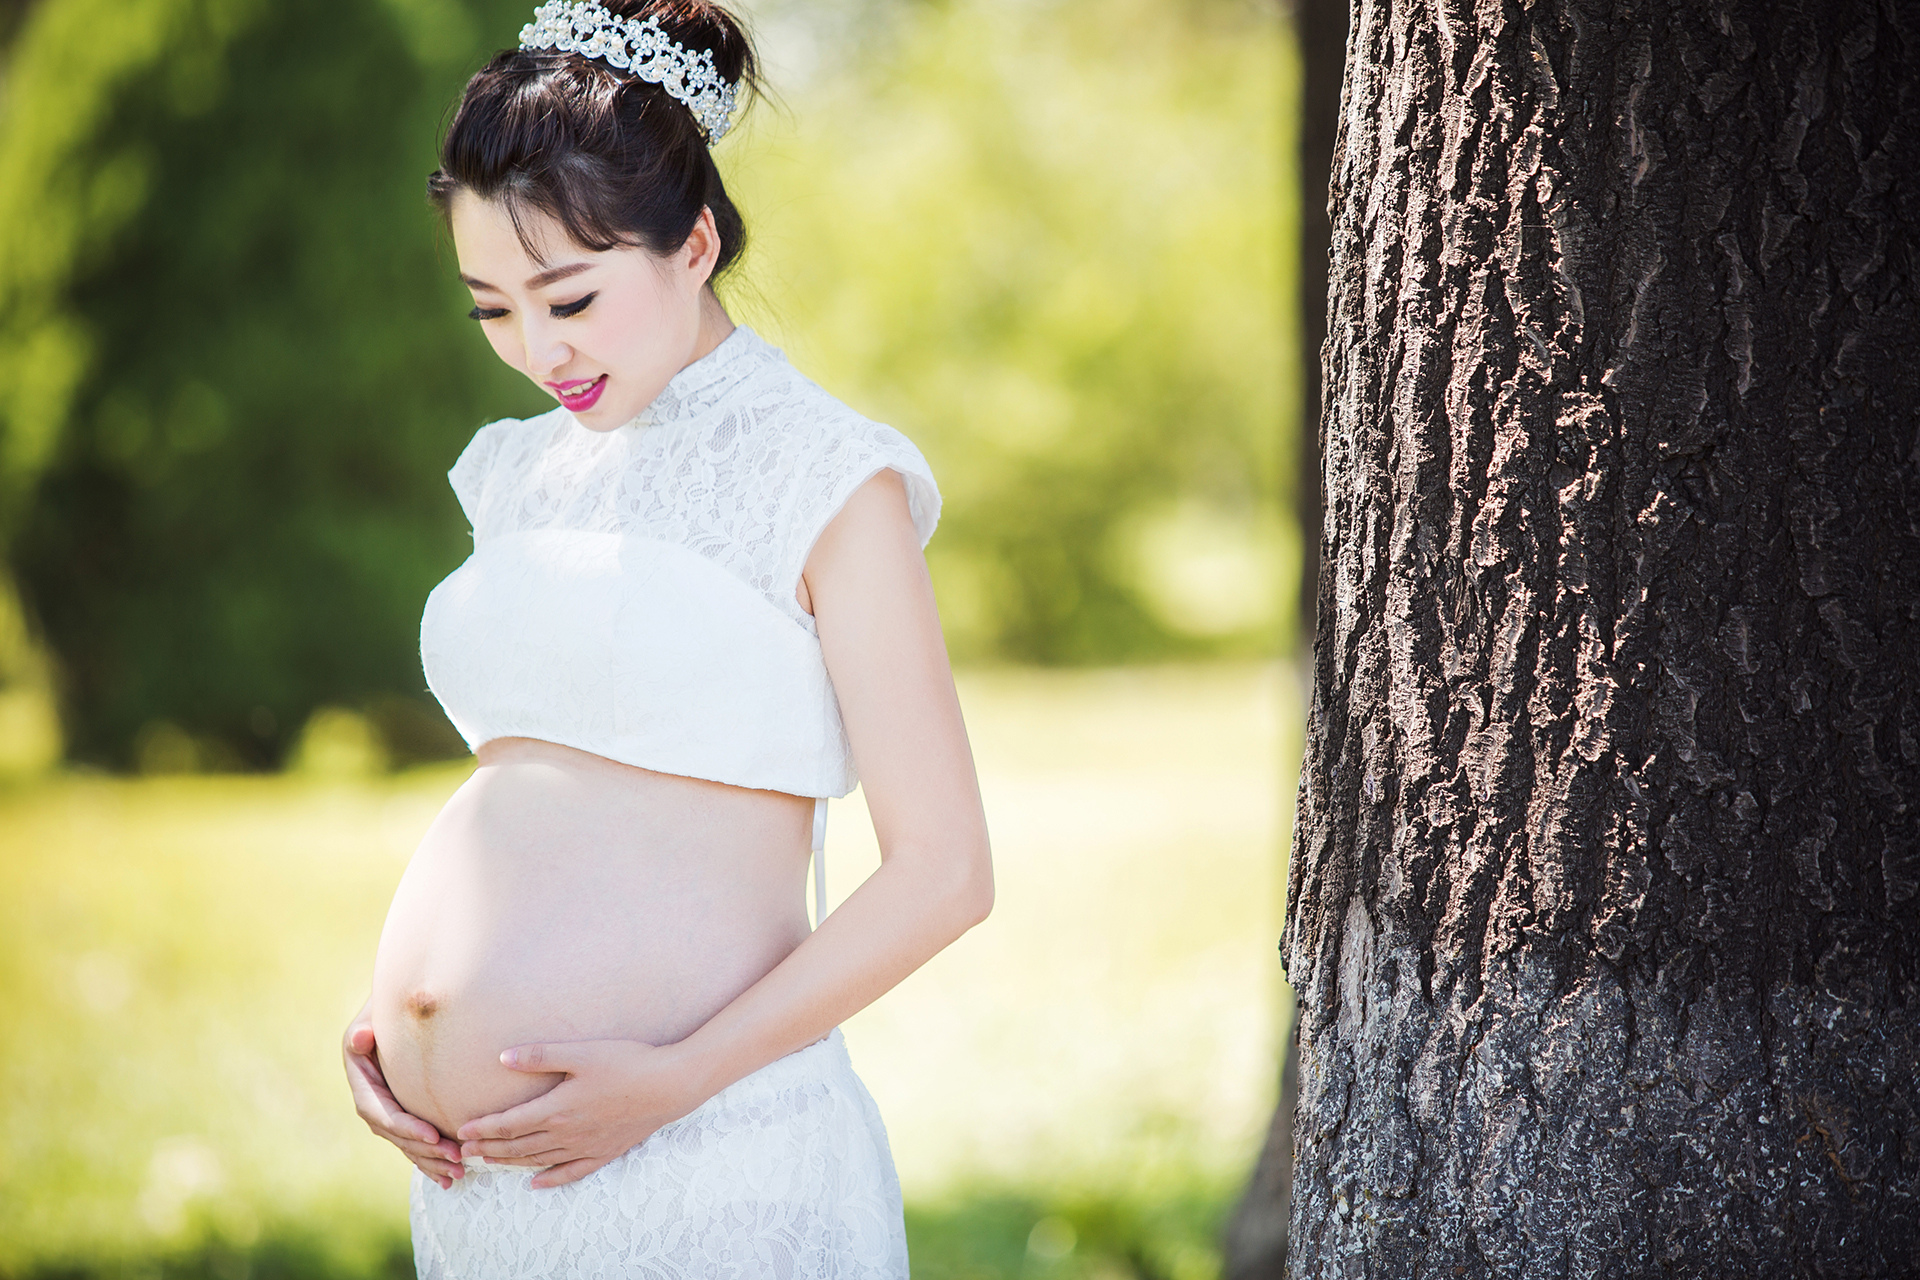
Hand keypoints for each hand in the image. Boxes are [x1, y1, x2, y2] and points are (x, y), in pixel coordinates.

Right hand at [342, 1000, 465, 1189]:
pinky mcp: (403, 1112)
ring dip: (431, 1160)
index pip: (380, 1112)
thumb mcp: (376, 1010)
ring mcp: (387, 1107)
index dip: (404, 1127)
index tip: (433, 1135)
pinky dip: (431, 1159)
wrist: (401, 1004)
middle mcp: (371, 1097)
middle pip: (396, 1134)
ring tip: (459, 1174)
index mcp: (361, 1078)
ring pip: (406, 1143)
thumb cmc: (391, 1004)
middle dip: (424, 1150)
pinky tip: (451, 1177)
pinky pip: (415, 1141)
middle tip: (457, 1159)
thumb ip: (368, 1026)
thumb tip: (361, 1038)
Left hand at [456, 1039, 703, 1188]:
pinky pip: (571, 1172)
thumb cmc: (626, 1062)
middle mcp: (567, 1133)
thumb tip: (503, 1058)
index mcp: (557, 1108)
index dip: (484, 1129)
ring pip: (539, 1160)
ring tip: (491, 1163)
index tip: (462, 1133)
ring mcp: (586, 1146)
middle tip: (465, 1153)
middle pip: (519, 1146)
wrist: (669, 1085)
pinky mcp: (605, 1152)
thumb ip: (541, 1056)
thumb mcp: (581, 1052)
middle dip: (490, 1149)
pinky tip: (537, 1184)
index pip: (510, 1124)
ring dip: (511, 1163)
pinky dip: (551, 1180)